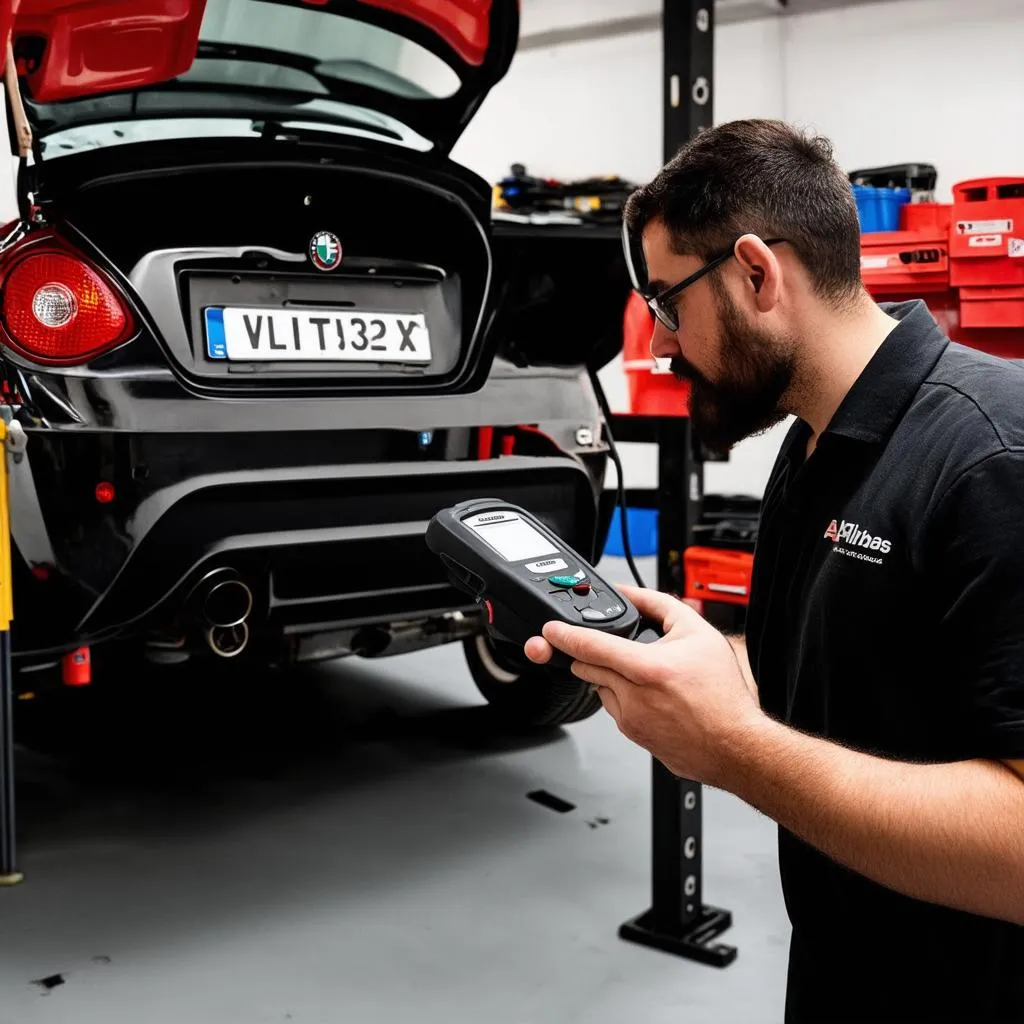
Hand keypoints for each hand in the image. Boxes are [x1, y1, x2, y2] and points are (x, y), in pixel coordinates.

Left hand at [524, 585, 764, 787]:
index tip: (550, 629)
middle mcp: (634, 697)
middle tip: (611, 649)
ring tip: (647, 675)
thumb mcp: (697, 633)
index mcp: (647, 669)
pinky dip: (624, 697)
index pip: (590, 647)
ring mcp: (630, 720)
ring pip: (600, 688)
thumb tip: (631, 593)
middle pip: (588, 668)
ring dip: (611, 677)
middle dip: (591, 654)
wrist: (735, 744)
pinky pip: (614, 709)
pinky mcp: (632, 736)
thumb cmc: (722, 694)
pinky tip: (652, 696)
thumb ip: (659, 605)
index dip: (564, 635)